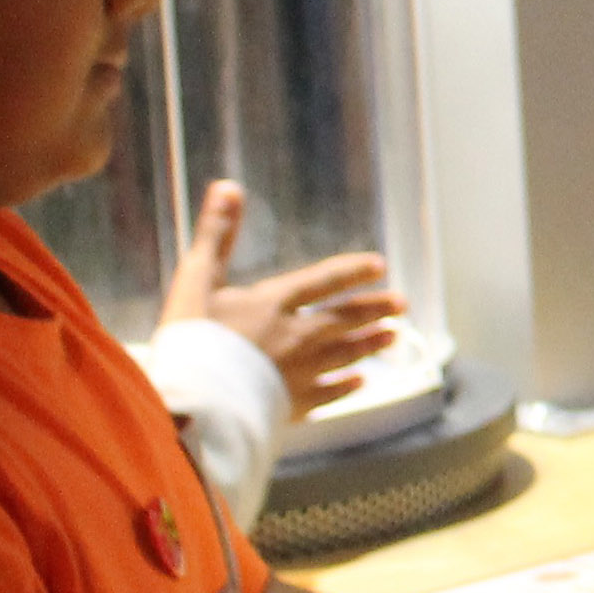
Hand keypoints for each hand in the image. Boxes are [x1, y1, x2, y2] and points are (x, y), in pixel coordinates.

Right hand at [155, 181, 408, 417]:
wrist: (194, 403)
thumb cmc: (190, 340)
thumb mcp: (195, 279)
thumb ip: (215, 233)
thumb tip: (227, 185)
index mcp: (273, 304)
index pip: (323, 281)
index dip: (352, 271)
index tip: (380, 266)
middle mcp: (295, 337)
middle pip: (343, 319)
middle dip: (375, 310)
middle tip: (403, 305)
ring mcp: (297, 374)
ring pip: (344, 355)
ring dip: (370, 343)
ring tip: (393, 336)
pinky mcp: (291, 407)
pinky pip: (329, 395)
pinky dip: (347, 387)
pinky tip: (361, 382)